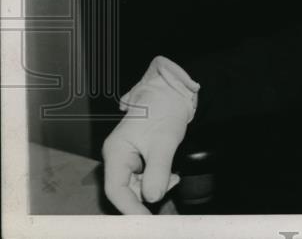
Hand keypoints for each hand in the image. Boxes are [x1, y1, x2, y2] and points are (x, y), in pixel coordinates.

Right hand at [102, 56, 199, 214]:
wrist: (174, 94)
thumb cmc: (165, 111)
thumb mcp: (164, 142)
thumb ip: (157, 171)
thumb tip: (151, 198)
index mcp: (116, 152)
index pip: (115, 189)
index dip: (130, 207)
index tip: (146, 219)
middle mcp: (117, 156)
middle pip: (126, 190)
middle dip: (147, 195)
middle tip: (169, 187)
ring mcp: (127, 158)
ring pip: (137, 186)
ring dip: (155, 186)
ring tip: (173, 175)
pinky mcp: (138, 158)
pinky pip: (144, 178)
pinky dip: (158, 180)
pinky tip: (170, 173)